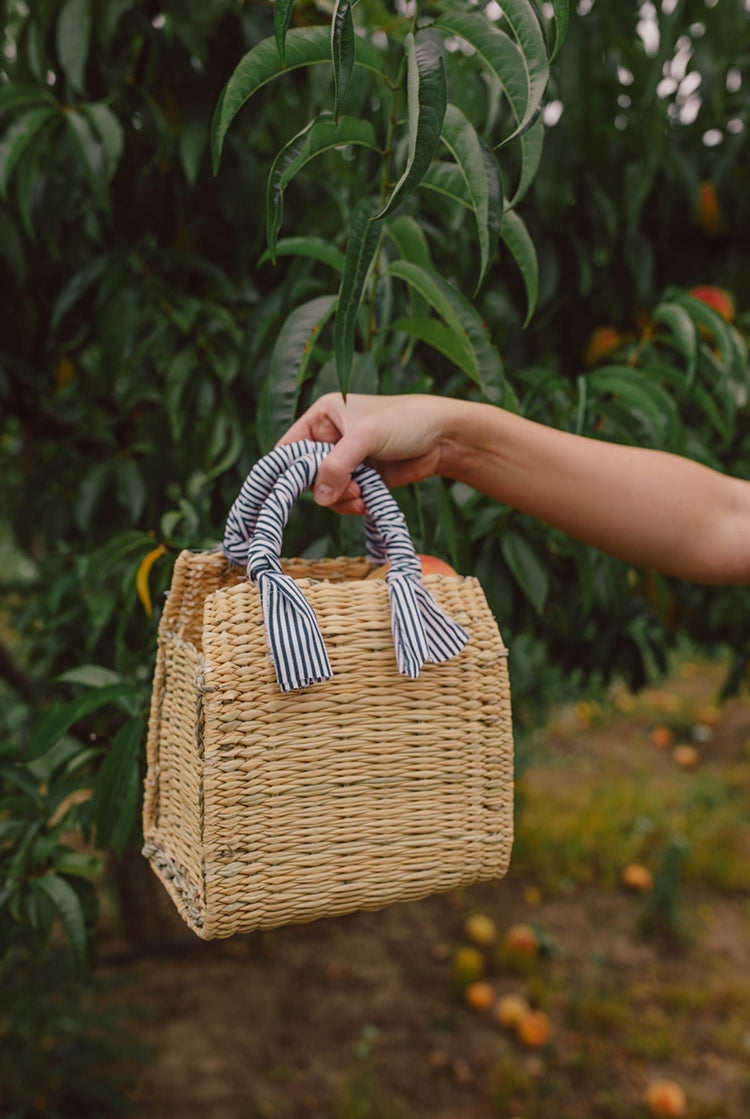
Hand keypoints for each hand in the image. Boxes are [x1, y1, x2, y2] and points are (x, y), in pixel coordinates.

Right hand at [277, 393, 453, 512]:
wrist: (444, 437)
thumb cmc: (406, 421)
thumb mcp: (366, 436)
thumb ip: (337, 465)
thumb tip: (319, 497)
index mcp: (323, 417)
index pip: (289, 447)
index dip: (286, 470)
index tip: (290, 491)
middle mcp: (330, 438)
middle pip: (306, 475)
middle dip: (325, 487)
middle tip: (349, 488)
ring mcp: (347, 461)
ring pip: (326, 492)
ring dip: (342, 499)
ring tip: (363, 494)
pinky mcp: (363, 479)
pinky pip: (346, 499)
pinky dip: (354, 504)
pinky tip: (369, 501)